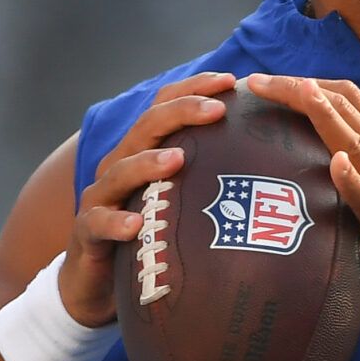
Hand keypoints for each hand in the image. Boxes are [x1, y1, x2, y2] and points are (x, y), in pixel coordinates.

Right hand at [59, 70, 235, 326]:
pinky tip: (135, 225)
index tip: (232, 81)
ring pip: (120, 170)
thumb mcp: (178, 199)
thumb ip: (209, 177)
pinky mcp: (87, 232)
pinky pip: (98, 223)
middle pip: (146, 126)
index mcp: (142, 150)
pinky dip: (116, 222)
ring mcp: (101, 197)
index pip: (165, 105)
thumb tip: (272, 169)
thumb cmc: (148, 233)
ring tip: (177, 159)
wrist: (94, 280)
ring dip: (148, 162)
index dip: (195, 88)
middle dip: (181, 113)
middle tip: (217, 110)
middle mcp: (120, 164)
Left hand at [247, 73, 359, 327]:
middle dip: (300, 89)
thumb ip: (338, 169)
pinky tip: (336, 164)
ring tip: (300, 95)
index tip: (264, 81)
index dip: (306, 83)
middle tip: (258, 82)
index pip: (344, 99)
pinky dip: (353, 178)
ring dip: (327, 117)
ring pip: (358, 143)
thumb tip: (287, 154)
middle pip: (345, 108)